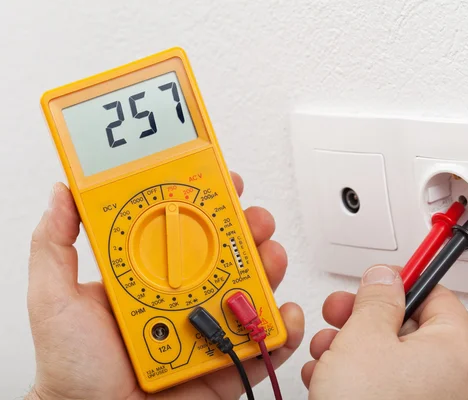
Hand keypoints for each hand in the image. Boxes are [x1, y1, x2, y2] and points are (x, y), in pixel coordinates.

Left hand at [26, 174, 303, 399]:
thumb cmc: (74, 370)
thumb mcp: (55, 298)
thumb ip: (55, 246)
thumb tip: (61, 195)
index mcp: (151, 277)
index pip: (186, 230)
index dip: (210, 203)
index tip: (223, 183)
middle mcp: (185, 298)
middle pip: (228, 255)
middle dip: (250, 230)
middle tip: (254, 221)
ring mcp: (209, 329)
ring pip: (250, 292)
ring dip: (270, 269)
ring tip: (269, 260)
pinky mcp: (227, 363)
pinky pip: (263, 344)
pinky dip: (282, 328)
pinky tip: (281, 314)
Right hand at [302, 264, 467, 399]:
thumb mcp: (364, 337)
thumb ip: (376, 298)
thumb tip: (384, 277)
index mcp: (454, 348)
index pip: (436, 294)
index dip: (400, 281)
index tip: (375, 280)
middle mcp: (450, 376)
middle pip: (407, 325)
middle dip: (363, 317)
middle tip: (340, 313)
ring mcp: (429, 399)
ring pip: (388, 355)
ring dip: (350, 346)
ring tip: (326, 351)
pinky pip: (382, 383)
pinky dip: (354, 374)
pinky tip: (328, 377)